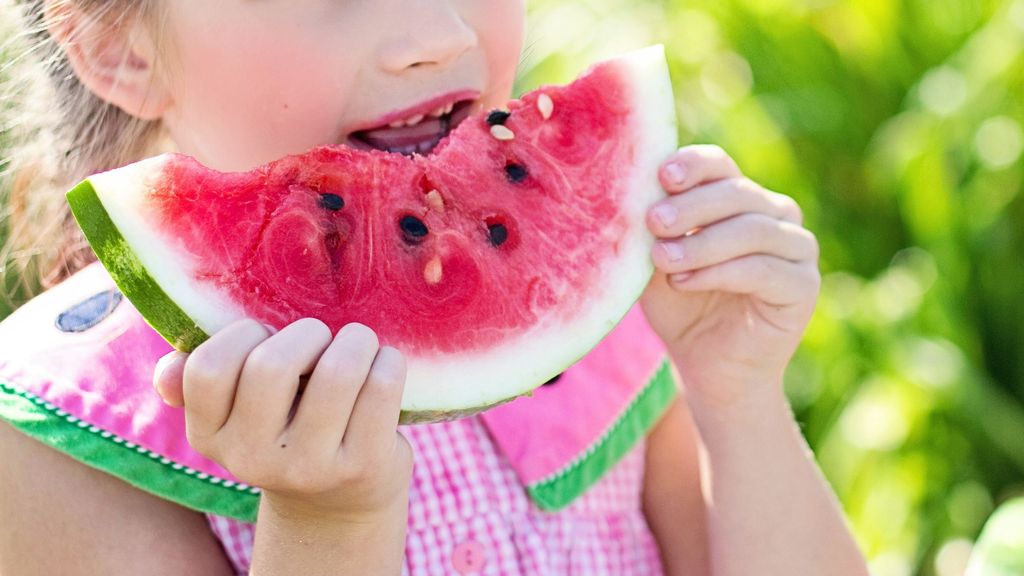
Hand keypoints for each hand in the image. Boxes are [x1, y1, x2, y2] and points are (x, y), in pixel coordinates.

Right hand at [153, 319, 412, 521]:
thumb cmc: (288, 428)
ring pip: (338, 371)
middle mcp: (253, 459)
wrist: (339, 500)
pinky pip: (381, 386)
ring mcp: (310, 467)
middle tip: (321, 340)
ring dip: (356, 341)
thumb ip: (200, 384)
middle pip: (272, 365)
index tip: (267, 337)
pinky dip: (388, 361)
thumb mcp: (238, 415)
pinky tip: (383, 366)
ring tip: (357, 346)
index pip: (208, 368)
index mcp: (210, 436)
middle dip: (306, 333)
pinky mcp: (363, 466)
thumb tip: (168, 370)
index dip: (243, 334)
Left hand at [641, 145, 820, 405]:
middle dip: (691, 206)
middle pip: (736, 192)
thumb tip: (630, 193)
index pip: (719, 166)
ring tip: (662, 260)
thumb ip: (651, 230)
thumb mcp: (656, 263)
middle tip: (654, 222)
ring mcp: (796, 248)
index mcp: (738, 198)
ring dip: (702, 243)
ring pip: (752, 229)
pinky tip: (684, 282)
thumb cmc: (680, 307)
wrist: (707, 367)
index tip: (661, 175)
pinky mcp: (804, 285)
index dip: (693, 165)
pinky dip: (720, 273)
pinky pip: (764, 269)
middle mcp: (774, 214)